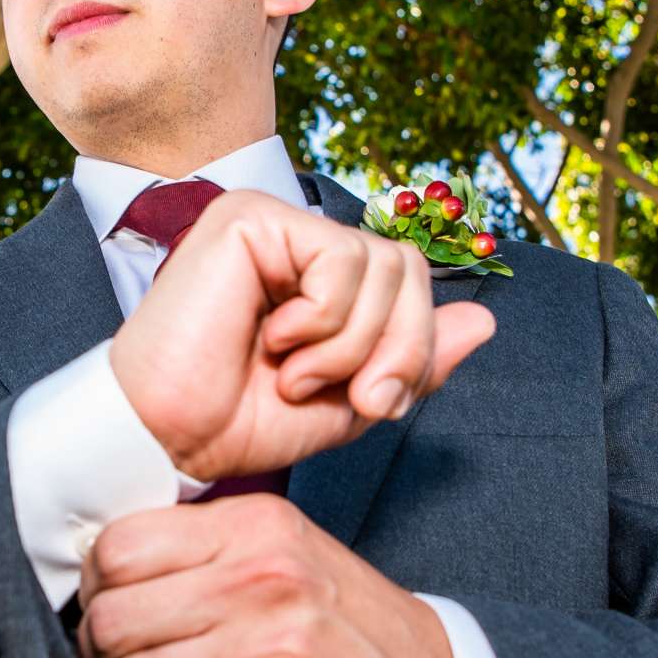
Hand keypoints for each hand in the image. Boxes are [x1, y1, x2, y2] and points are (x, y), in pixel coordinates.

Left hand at [74, 493, 458, 657]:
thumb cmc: (344, 620)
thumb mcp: (282, 548)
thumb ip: (201, 548)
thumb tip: (103, 568)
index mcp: (255, 528)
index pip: (120, 548)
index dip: (99, 588)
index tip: (113, 606)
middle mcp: (263, 583)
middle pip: (114, 622)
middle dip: (114, 653)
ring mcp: (273, 655)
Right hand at [107, 189, 495, 482]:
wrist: (171, 437)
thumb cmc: (241, 421)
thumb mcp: (351, 401)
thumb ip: (413, 361)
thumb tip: (485, 321)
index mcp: (322, 276)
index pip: (414, 281)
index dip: (415, 347)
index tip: (375, 403)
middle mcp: (300, 240)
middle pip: (411, 267)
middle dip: (399, 347)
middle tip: (354, 397)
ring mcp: (275, 223)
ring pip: (383, 264)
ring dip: (351, 343)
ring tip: (295, 373)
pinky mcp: (251, 219)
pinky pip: (340, 259)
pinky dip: (322, 319)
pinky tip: (273, 340)